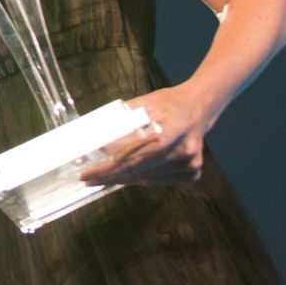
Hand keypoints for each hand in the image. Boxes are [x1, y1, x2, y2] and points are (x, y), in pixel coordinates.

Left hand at [77, 85, 213, 186]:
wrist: (198, 108)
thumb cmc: (167, 104)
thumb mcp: (142, 105)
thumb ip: (121, 123)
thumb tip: (96, 141)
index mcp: (170, 132)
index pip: (132, 157)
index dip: (107, 168)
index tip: (87, 173)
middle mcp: (182, 152)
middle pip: (137, 171)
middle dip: (108, 177)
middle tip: (87, 179)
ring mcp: (190, 165)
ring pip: (146, 179)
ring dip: (121, 179)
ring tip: (99, 178)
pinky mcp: (192, 173)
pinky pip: (158, 180)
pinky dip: (138, 178)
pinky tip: (123, 176)